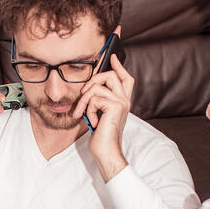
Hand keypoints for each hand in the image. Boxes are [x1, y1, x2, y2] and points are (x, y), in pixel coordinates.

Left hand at [73, 45, 135, 180]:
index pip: (125, 78)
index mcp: (123, 101)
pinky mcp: (115, 106)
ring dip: (85, 100)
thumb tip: (89, 89)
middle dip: (93, 80)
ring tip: (84, 114)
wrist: (106, 152)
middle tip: (84, 94)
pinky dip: (88, 109)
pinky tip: (92, 121)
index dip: (119, 65)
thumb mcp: (98, 114)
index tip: (112, 56)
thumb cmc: (101, 137)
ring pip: (97, 87)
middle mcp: (125, 100)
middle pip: (111, 75)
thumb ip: (98, 101)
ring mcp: (121, 102)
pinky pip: (94, 98)